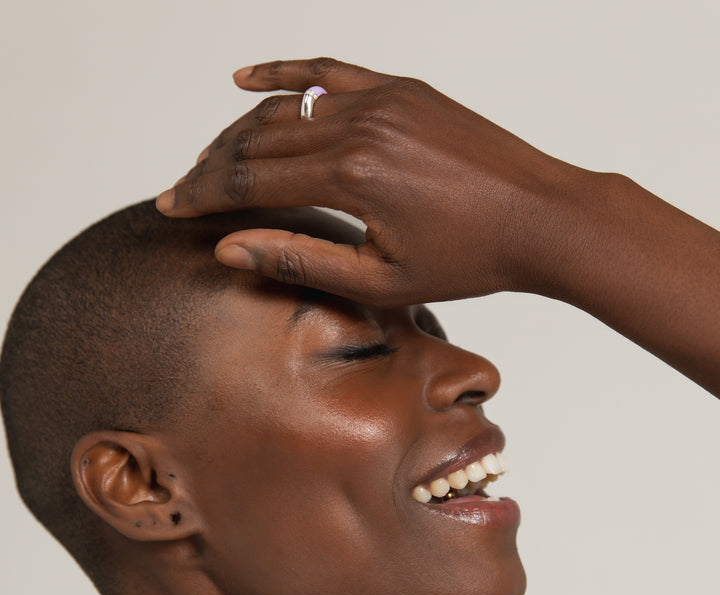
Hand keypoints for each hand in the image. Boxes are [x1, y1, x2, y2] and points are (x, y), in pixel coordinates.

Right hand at [157, 58, 585, 306]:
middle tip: (183, 188)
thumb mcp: (381, 280)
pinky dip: (284, 75)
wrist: (539, 219)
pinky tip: (246, 80)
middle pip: (258, 140)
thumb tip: (228, 248)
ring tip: (212, 158)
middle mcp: (360, 124)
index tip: (168, 205)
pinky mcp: (402, 88)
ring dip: (243, 132)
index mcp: (352, 176)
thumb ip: (301, 259)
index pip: (250, 181)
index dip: (202, 195)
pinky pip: (328, 71)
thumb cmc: (469, 260)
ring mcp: (383, 97)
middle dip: (212, 167)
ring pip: (287, 108)